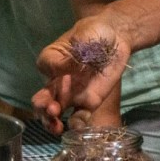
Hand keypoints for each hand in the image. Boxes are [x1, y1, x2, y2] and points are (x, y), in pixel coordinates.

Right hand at [32, 14, 130, 134]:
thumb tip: (65, 70)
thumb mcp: (80, 36)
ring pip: (56, 114)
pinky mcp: (89, 101)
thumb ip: (70, 54)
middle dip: (42, 109)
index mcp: (51, 63)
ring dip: (52, 123)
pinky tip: (77, 128)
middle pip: (42, 101)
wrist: (116, 37)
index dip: (51, 72)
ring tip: (57, 127)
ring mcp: (72, 94)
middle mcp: (58, 82)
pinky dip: (76, 125)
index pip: (43, 71)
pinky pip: (79, 117)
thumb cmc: (93, 32)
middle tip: (51, 110)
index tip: (62, 75)